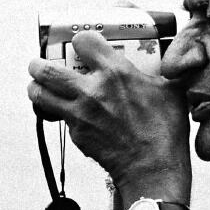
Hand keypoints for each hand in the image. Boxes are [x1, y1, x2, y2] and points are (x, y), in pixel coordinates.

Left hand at [28, 31, 190, 203]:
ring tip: (44, 86)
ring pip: (39, 93)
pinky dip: (60, 113)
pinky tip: (71, 113)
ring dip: (38, 87)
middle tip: (45, 64)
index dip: (82, 41)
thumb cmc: (165, 132)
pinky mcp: (77, 134)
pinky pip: (58, 118)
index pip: (83, 41)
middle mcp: (92, 90)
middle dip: (41, 63)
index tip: (85, 46)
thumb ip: (160, 72)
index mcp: (117, 73)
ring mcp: (80, 114)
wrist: (154, 168)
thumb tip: (166, 63)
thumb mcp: (171, 91)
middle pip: (45, 68)